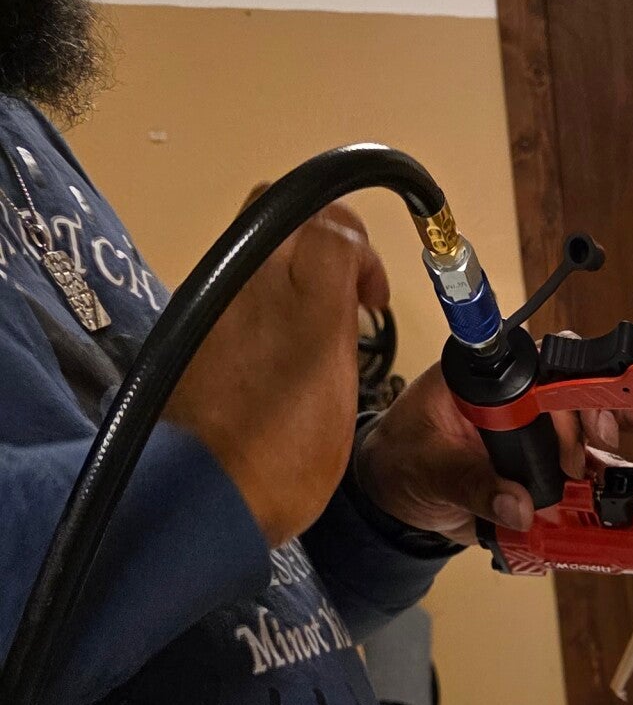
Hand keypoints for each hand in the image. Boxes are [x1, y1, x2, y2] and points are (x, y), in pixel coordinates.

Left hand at [166, 202, 387, 548]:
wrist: (204, 494)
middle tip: (343, 287)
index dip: (362, 251)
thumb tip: (343, 285)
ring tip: (312, 321)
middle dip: (321, 236)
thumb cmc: (285, 452)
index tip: (371, 297)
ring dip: (290, 266)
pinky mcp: (188, 321)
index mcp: (296, 289)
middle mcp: (245, 275)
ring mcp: (210, 295)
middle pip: (283, 210)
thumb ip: (340, 319)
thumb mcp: (337, 386)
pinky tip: (276, 343)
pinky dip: (260, 293)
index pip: (334, 224)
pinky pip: (232, 281)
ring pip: (254, 243)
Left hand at [354, 355, 632, 545]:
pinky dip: (608, 497)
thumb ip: (470, 484)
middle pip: (583, 395)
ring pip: (592, 441)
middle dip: (619, 417)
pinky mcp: (543, 472)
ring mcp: (535, 437)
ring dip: (625, 463)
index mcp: (487, 379)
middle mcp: (519, 402)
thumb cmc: (402, 460)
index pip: (545, 366)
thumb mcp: (428, 469)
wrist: (397, 495)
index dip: (581, 388)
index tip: (598, 420)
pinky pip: (582, 482)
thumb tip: (517, 506)